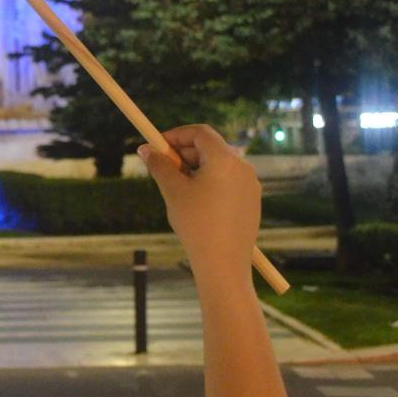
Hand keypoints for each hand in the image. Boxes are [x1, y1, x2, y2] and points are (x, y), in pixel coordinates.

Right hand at [137, 125, 261, 280]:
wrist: (224, 264)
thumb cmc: (196, 224)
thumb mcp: (173, 191)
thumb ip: (159, 165)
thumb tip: (145, 149)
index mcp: (225, 159)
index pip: (200, 132)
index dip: (176, 135)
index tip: (158, 146)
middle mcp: (242, 167)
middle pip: (210, 148)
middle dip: (184, 154)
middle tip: (164, 169)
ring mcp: (250, 184)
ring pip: (219, 166)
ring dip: (196, 169)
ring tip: (178, 190)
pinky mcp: (252, 201)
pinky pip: (228, 182)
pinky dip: (210, 183)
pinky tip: (197, 205)